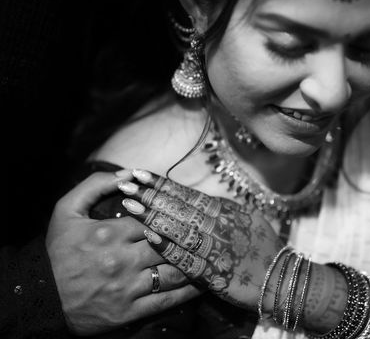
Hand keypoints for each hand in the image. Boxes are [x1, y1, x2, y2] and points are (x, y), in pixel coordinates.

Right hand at [46, 171, 200, 335]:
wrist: (41, 297)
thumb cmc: (57, 251)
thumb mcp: (67, 209)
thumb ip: (95, 185)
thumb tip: (127, 172)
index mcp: (110, 233)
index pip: (153, 218)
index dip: (172, 213)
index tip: (188, 210)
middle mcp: (122, 259)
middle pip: (168, 244)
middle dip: (189, 236)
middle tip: (210, 230)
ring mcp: (127, 287)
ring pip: (172, 272)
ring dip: (194, 262)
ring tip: (214, 254)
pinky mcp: (129, 312)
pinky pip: (165, 301)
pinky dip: (187, 292)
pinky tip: (202, 283)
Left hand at [119, 169, 283, 311]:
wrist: (278, 279)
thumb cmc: (260, 244)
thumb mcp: (243, 217)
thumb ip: (218, 207)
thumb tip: (195, 198)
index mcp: (222, 209)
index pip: (185, 193)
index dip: (160, 183)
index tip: (138, 173)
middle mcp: (216, 224)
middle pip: (176, 206)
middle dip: (149, 194)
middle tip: (124, 183)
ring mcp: (213, 247)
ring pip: (177, 228)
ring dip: (151, 215)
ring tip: (129, 204)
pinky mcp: (211, 272)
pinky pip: (186, 258)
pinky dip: (168, 246)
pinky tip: (149, 236)